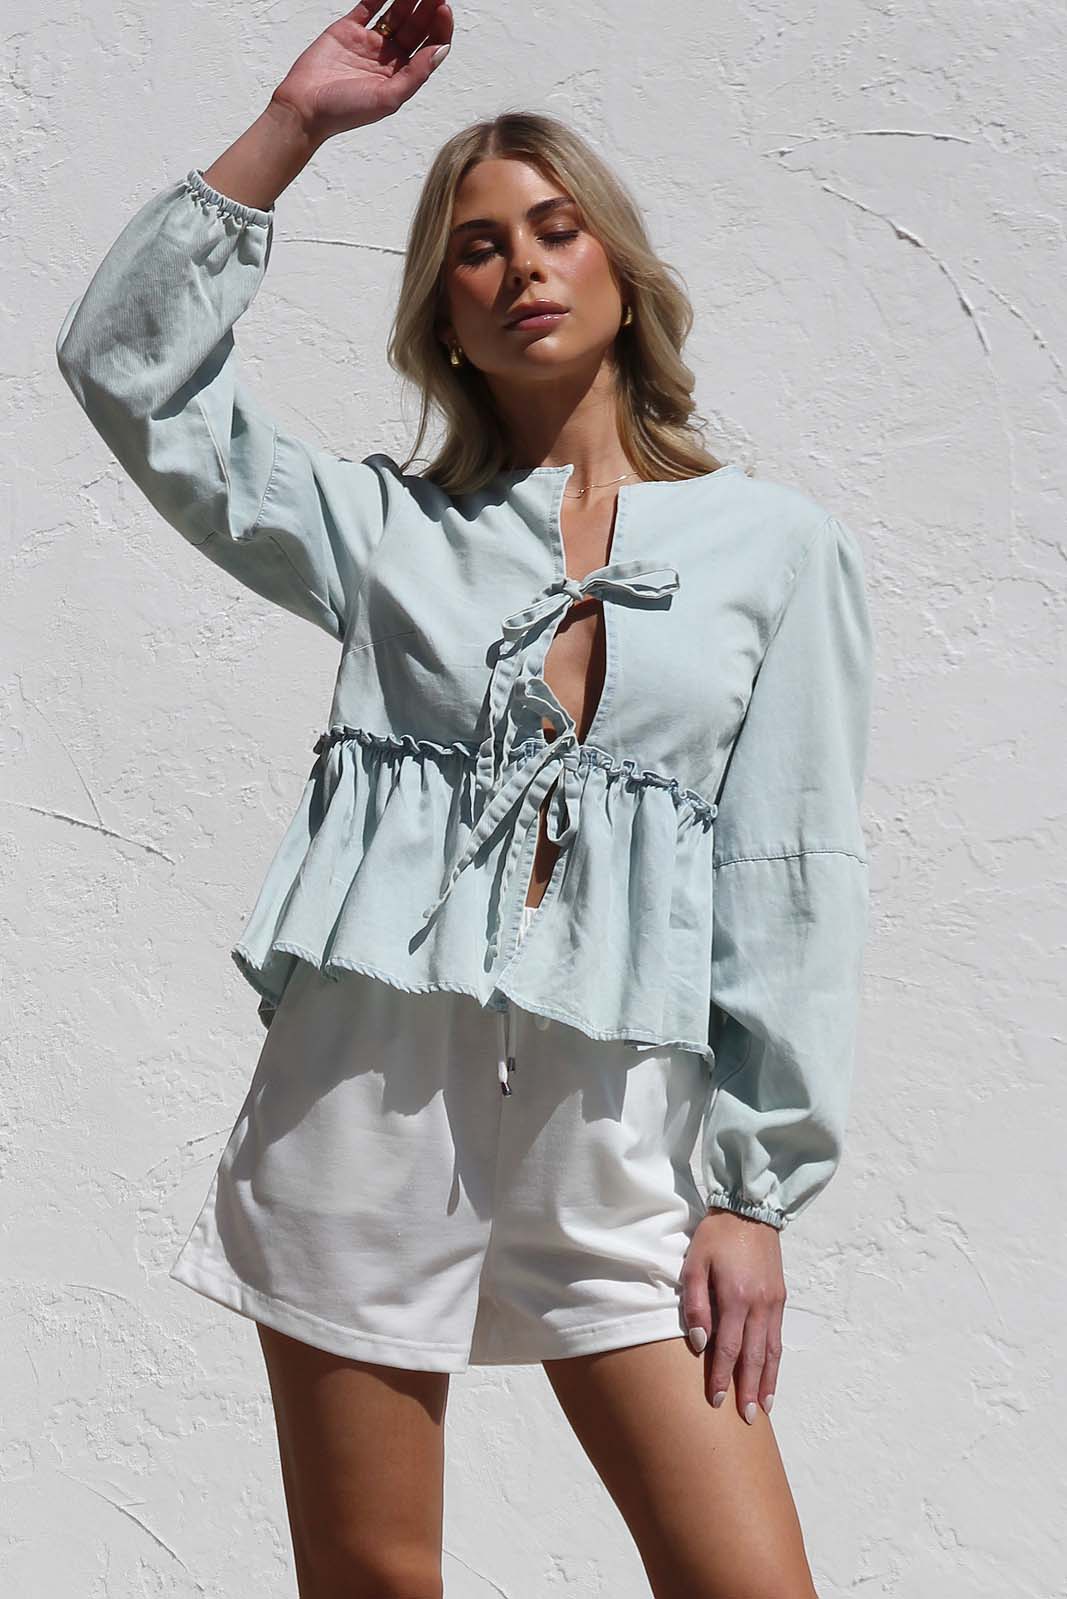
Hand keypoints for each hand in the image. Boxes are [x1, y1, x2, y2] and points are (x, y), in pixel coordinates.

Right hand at [272, 0, 453, 142]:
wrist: (305, 107)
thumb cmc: (344, 111)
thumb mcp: (388, 98)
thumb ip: (416, 74)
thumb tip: (441, 50)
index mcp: (402, 76)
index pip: (429, 46)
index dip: (440, 27)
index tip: (443, 7)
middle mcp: (389, 58)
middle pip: (416, 26)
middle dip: (428, 7)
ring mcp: (370, 42)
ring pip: (396, 12)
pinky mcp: (349, 29)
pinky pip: (369, 5)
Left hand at [680, 1208, 785, 1422]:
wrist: (750, 1210)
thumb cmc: (716, 1237)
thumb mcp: (695, 1263)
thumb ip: (695, 1303)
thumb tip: (698, 1342)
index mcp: (736, 1297)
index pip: (729, 1348)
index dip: (722, 1377)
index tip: (716, 1401)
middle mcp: (759, 1305)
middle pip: (754, 1357)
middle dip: (748, 1390)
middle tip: (744, 1419)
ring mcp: (773, 1303)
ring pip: (771, 1352)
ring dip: (766, 1382)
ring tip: (762, 1408)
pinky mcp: (780, 1299)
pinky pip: (777, 1338)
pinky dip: (775, 1362)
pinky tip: (770, 1377)